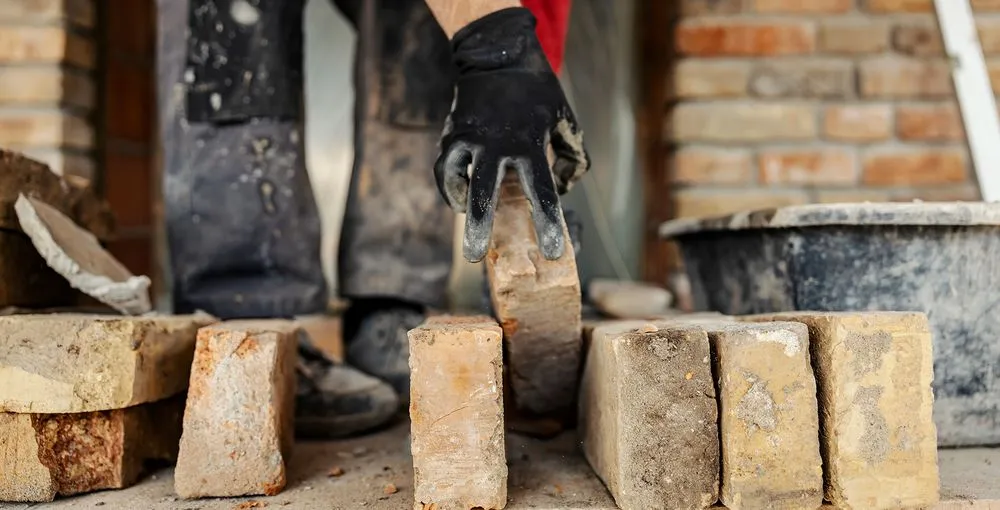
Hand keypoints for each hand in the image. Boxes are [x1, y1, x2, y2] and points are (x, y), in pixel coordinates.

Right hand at [434, 7, 589, 262]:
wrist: (496, 55)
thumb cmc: (535, 90)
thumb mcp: (563, 117)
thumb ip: (573, 153)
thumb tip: (568, 185)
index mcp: (528, 143)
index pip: (542, 191)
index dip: (548, 223)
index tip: (553, 251)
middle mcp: (495, 145)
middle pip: (485, 194)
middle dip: (480, 227)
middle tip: (475, 257)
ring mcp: (469, 139)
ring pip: (457, 181)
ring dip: (460, 208)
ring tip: (468, 232)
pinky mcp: (452, 134)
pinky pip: (445, 169)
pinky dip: (450, 188)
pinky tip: (461, 201)